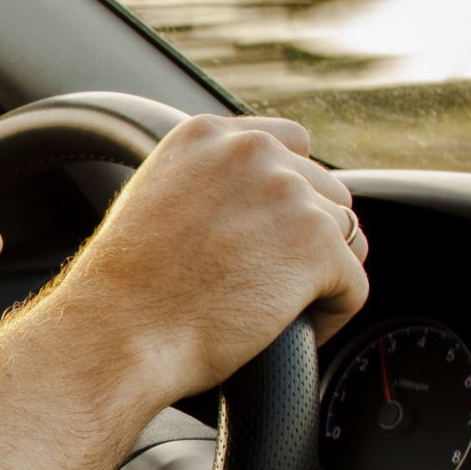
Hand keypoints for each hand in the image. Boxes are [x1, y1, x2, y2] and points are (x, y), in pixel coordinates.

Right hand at [60, 115, 369, 402]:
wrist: (116, 333)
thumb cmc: (124, 292)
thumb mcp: (154, 202)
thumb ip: (208, 182)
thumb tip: (255, 203)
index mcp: (207, 136)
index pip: (291, 145)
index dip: (288, 195)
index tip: (268, 235)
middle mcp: (250, 151)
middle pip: (325, 191)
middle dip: (306, 238)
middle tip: (265, 282)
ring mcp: (288, 193)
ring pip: (346, 236)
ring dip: (321, 274)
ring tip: (275, 307)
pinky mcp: (316, 244)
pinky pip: (355, 286)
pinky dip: (331, 315)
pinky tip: (290, 331)